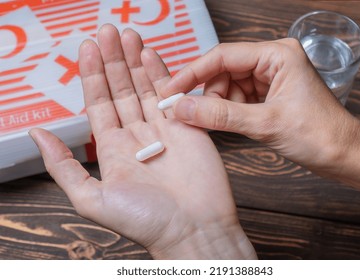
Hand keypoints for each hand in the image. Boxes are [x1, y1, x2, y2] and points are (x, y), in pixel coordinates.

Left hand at [29, 25, 255, 258]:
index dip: (92, 75)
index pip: (99, 103)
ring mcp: (163, 129)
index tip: (87, 47)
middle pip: (121, 89)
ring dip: (135, 61)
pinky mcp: (188, 127)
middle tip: (108, 31)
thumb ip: (64, 166)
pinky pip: (173, 95)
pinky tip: (150, 54)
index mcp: (113, 150)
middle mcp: (137, 136)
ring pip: (146, 87)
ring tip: (127, 35)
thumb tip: (39, 136)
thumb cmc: (147, 222)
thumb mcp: (93, 199)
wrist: (195, 230)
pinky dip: (162, 73)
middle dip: (112, 60)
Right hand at [162, 40, 359, 195]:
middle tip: (194, 117)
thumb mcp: (265, 124)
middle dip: (208, 96)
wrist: (345, 156)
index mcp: (277, 55)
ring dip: (218, 107)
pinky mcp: (269, 95)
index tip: (171, 90)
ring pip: (228, 88)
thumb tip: (181, 108)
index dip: (193, 73)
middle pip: (223, 72)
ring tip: (220, 125)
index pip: (222, 56)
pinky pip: (237, 100)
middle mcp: (272, 61)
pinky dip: (228, 113)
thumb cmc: (320, 135)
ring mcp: (270, 79)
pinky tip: (228, 125)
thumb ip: (220, 115)